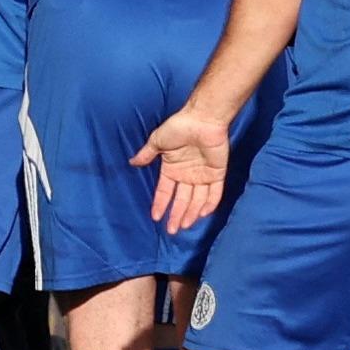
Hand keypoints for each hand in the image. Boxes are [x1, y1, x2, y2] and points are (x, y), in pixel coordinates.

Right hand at [131, 107, 231, 235]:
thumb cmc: (179, 127)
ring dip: (191, 213)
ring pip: (197, 199)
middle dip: (176, 215)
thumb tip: (132, 163)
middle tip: (172, 230)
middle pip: (181, 200)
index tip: (155, 217)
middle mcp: (187, 175)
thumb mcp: (158, 140)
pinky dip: (210, 204)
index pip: (165, 191)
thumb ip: (147, 154)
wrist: (202, 119)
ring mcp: (202, 175)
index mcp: (172, 168)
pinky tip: (202, 215)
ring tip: (184, 226)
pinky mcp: (217, 173)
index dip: (161, 204)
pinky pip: (214, 192)